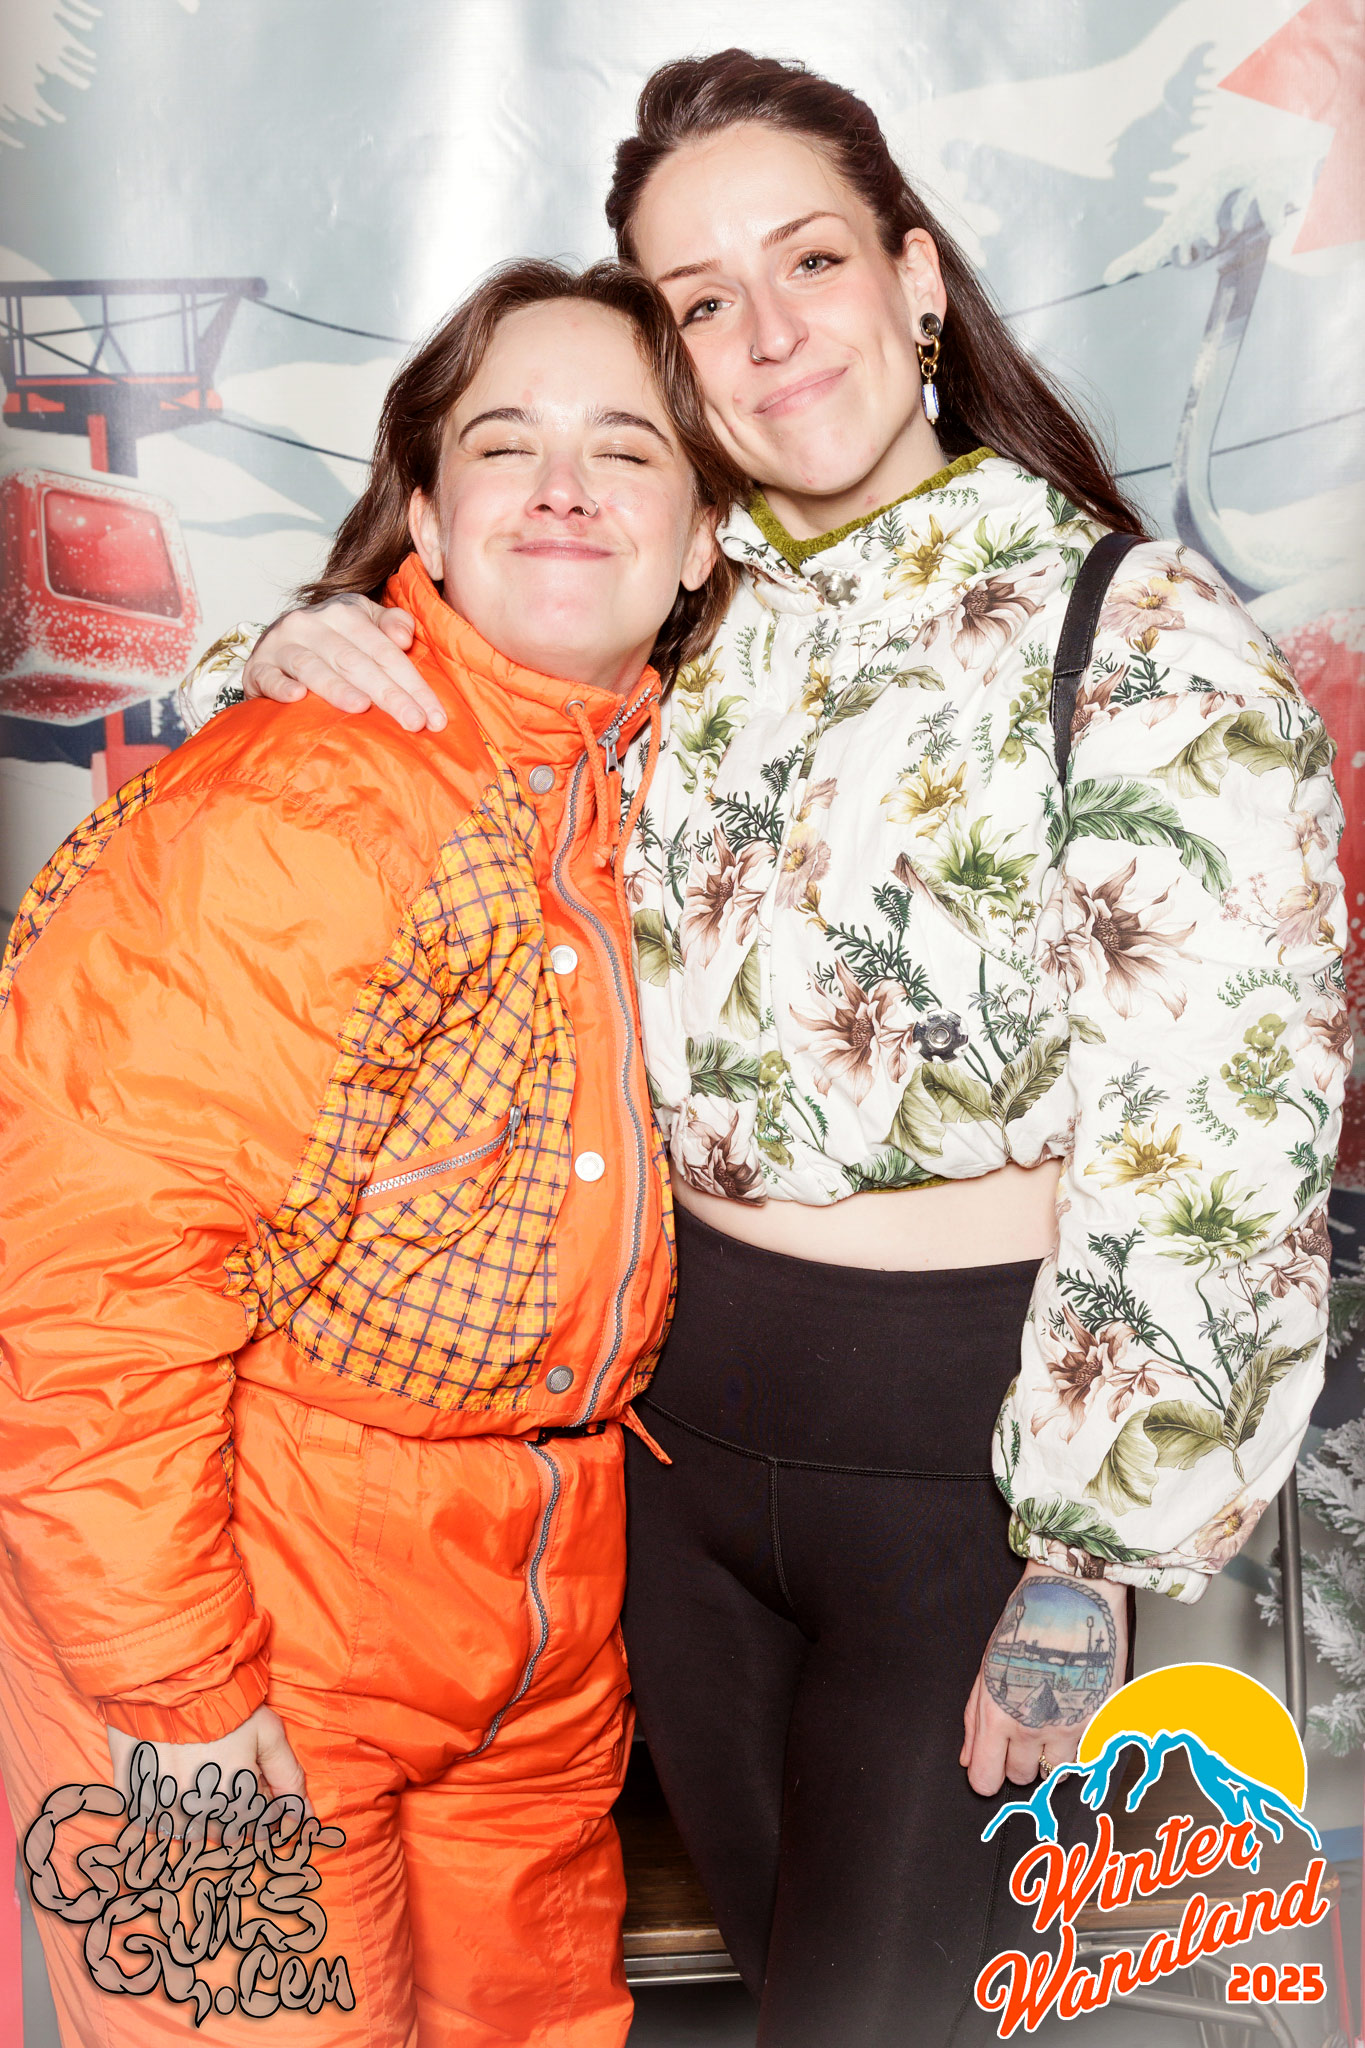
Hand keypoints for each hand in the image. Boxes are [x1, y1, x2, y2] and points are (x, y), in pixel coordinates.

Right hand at [107, 1703, 308, 1825]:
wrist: (172, 1673)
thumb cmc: (225, 1700)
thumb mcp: (267, 1732)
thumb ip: (287, 1776)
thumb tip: (305, 1815)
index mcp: (231, 1799)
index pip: (254, 1825)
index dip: (261, 1806)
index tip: (256, 1786)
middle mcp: (195, 1809)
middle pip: (218, 1831)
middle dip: (229, 1812)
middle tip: (227, 1778)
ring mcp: (160, 1803)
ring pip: (182, 1832)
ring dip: (193, 1817)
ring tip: (198, 1781)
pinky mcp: (131, 1792)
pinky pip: (144, 1819)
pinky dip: (155, 1810)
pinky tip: (165, 1783)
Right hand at [245, 594, 444, 732]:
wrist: (274, 646)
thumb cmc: (331, 641)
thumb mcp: (363, 624)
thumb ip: (390, 625)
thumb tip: (406, 636)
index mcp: (345, 612)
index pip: (386, 651)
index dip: (413, 683)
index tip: (435, 717)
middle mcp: (312, 623)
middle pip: (356, 661)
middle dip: (388, 694)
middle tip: (414, 722)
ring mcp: (282, 644)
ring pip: (313, 666)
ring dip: (337, 687)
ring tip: (362, 708)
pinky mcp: (257, 667)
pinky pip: (269, 676)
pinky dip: (281, 686)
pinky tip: (296, 698)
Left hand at [960, 1564, 1126, 1796]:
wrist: (1074, 1594)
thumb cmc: (1027, 1622)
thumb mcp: (986, 1666)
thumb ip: (975, 1719)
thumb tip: (968, 1757)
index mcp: (996, 1714)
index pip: (985, 1780)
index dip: (987, 1776)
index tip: (991, 1768)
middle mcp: (1032, 1726)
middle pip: (1021, 1777)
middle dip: (1019, 1759)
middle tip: (1023, 1729)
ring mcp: (1069, 1726)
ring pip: (1057, 1772)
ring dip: (1051, 1754)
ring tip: (1050, 1720)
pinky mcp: (1101, 1719)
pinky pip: (1087, 1755)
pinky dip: (1080, 1743)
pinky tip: (1073, 1714)